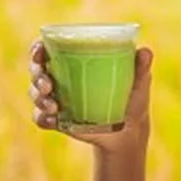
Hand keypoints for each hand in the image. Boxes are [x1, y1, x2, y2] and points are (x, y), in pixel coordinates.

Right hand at [28, 39, 153, 154]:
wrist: (129, 131)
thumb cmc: (131, 98)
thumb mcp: (138, 82)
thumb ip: (141, 67)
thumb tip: (145, 51)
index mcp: (74, 61)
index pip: (47, 49)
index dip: (37, 48)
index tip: (40, 51)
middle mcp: (60, 77)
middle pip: (37, 70)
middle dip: (37, 75)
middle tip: (48, 85)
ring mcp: (56, 99)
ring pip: (35, 93)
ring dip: (40, 98)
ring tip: (55, 106)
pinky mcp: (57, 120)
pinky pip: (41, 118)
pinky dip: (43, 118)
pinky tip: (53, 120)